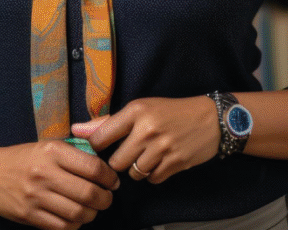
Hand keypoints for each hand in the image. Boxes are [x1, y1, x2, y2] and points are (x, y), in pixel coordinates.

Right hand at [0, 140, 119, 229]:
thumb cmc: (24, 157)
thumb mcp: (48, 145)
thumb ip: (75, 151)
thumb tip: (105, 162)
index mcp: (52, 151)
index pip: (93, 167)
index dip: (109, 177)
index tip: (112, 181)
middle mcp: (44, 172)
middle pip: (89, 193)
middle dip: (105, 199)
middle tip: (106, 198)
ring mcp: (35, 196)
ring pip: (78, 213)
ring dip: (91, 214)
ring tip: (91, 209)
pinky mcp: (28, 215)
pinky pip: (62, 227)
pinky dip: (74, 225)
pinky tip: (74, 217)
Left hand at [71, 96, 220, 184]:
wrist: (211, 119)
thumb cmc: (171, 112)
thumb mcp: (141, 108)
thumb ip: (108, 122)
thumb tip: (76, 130)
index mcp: (136, 111)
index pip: (101, 138)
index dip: (98, 148)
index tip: (103, 148)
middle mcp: (147, 129)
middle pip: (116, 162)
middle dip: (121, 161)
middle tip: (132, 151)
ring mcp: (162, 148)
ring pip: (133, 173)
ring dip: (138, 168)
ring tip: (148, 155)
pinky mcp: (174, 163)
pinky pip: (152, 179)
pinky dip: (154, 174)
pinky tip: (161, 160)